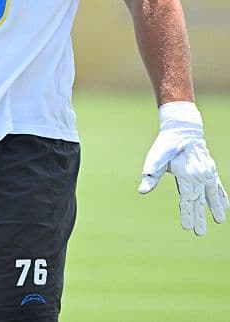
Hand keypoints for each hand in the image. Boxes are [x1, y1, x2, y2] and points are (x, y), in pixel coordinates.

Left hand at [138, 101, 227, 235]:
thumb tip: (142, 191)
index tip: (187, 227)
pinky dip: (222, 195)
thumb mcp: (155, 159)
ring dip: (215, 208)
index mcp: (186, 176)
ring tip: (219, 221)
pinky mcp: (210, 169)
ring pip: (212, 194)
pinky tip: (226, 206)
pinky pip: (218, 185)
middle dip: (200, 217)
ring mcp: (207, 173)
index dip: (187, 214)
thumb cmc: (166, 145)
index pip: (187, 200)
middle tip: (200, 233)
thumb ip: (150, 175)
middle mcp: (199, 176)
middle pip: (199, 201)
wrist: (182, 130)